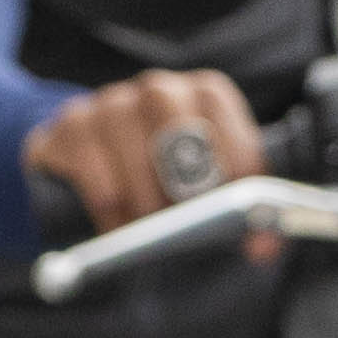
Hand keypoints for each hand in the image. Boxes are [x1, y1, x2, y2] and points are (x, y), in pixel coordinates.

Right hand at [22, 69, 272, 233]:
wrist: (95, 177)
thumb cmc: (169, 187)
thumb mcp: (213, 197)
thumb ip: (247, 219)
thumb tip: (264, 247)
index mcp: (204, 95)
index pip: (221, 110)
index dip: (232, 159)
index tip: (236, 204)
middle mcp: (159, 90)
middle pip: (176, 126)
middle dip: (185, 185)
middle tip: (187, 221)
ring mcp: (112, 103)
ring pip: (132, 149)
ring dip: (145, 200)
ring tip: (150, 228)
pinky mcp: (73, 125)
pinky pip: (93, 165)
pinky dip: (109, 205)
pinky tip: (117, 224)